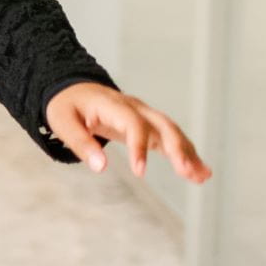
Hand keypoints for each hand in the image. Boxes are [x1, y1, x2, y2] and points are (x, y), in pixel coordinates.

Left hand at [45, 83, 210, 183]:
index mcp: (113, 105)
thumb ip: (81, 143)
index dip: (138, 147)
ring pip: (172, 131)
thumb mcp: (63, 122)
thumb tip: (101, 167)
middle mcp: (134, 107)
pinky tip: (199, 173)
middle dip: (177, 148)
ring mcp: (144, 114)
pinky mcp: (147, 124)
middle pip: (162, 124)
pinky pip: (169, 138)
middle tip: (187, 172)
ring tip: (202, 176)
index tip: (139, 173)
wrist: (72, 89)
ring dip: (188, 153)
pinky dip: (185, 154)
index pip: (133, 124)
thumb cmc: (66, 106)